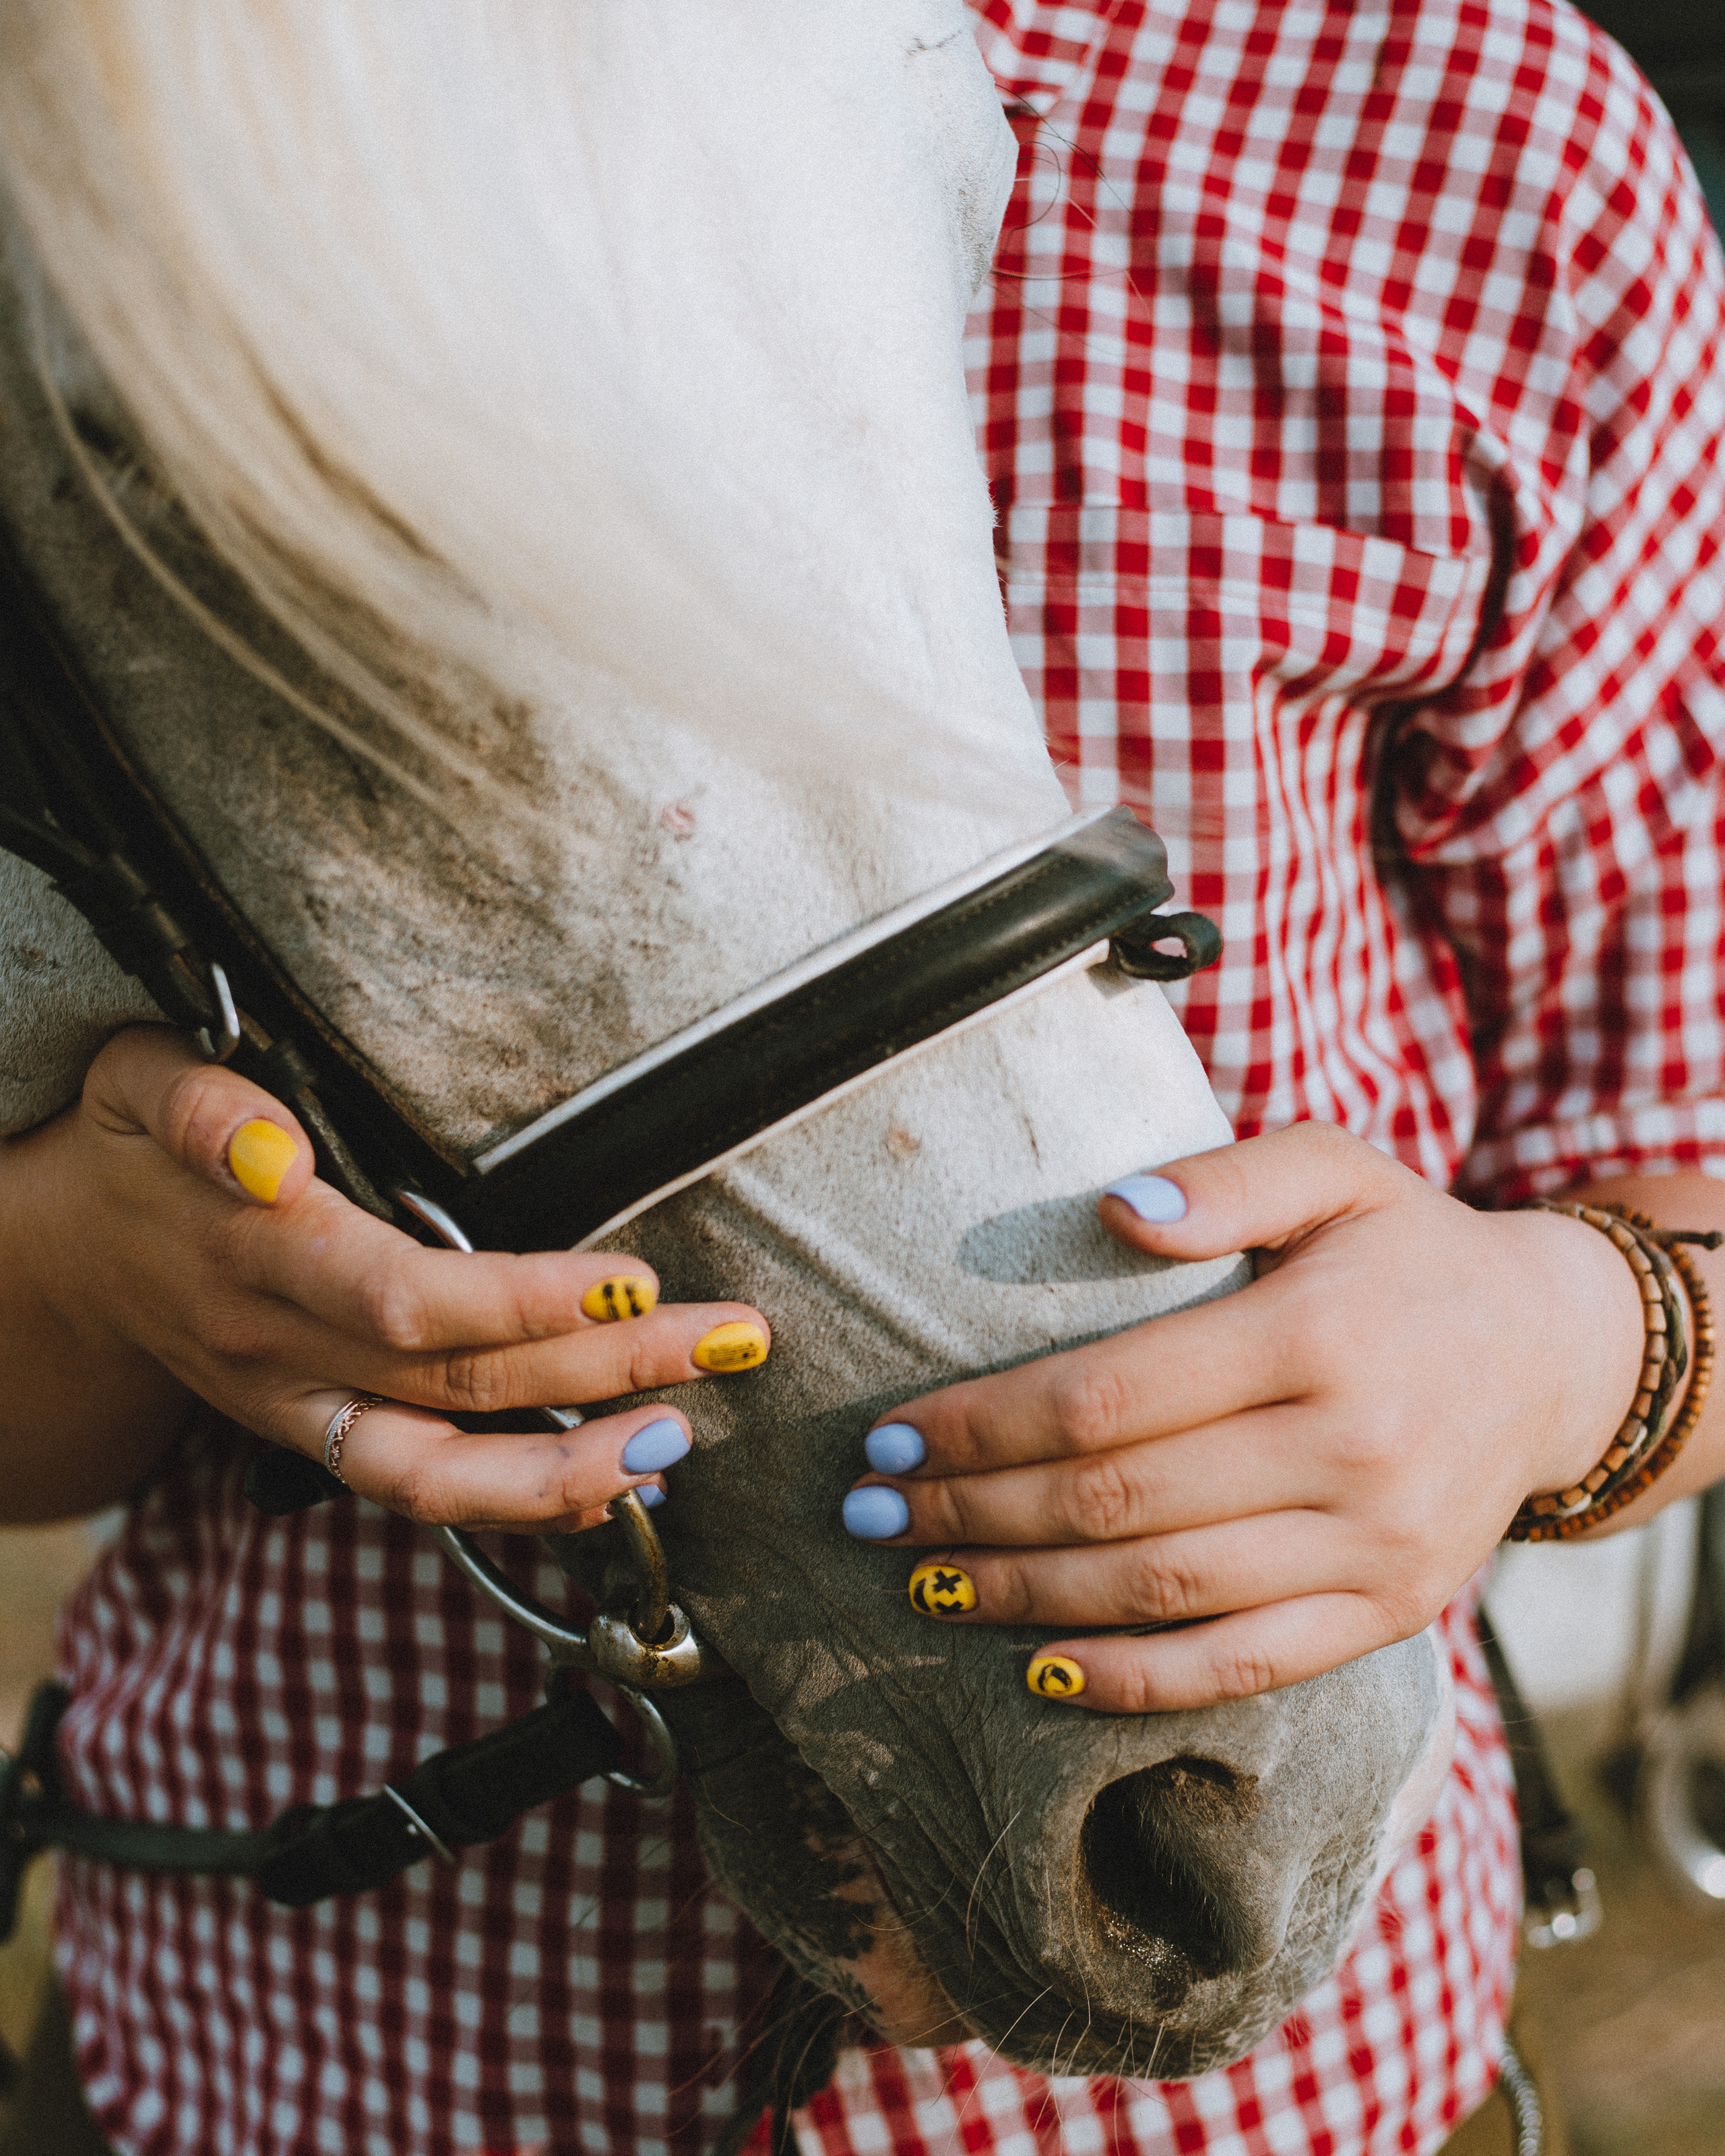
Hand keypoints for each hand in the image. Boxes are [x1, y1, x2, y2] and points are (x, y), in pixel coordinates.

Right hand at [6, 1025, 769, 1526]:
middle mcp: (282, 1351)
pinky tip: (617, 1481)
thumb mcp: (137, 1082)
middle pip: (460, 1383)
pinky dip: (522, 1500)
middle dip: (607, 1368)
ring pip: (439, 1472)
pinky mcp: (315, 1438)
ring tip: (685, 1438)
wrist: (64, 1255)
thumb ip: (201, 1106)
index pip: (406, 1299)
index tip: (635, 1279)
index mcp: (255, 1255)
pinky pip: (420, 1488)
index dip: (525, 1302)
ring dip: (570, 1470)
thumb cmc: (126, 1146)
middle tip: (731, 1337)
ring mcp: (298, 1411)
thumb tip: (270, 1147)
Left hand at [842, 1121, 1644, 1711]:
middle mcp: (1352, 1449)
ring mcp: (1377, 1545)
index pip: (1108, 1396)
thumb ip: (1225, 1178)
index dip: (987, 1425)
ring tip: (924, 1580)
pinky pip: (1242, 1664)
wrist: (1554, 1353)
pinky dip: (1134, 1680)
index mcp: (1319, 1333)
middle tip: (874, 1511)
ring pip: (1163, 1591)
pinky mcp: (1389, 1612)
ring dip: (1024, 1596)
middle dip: (975, 1513)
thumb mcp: (1337, 1170)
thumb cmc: (1409, 1250)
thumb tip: (1113, 1210)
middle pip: (1117, 1501)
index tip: (895, 1432)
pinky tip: (1041, 1670)